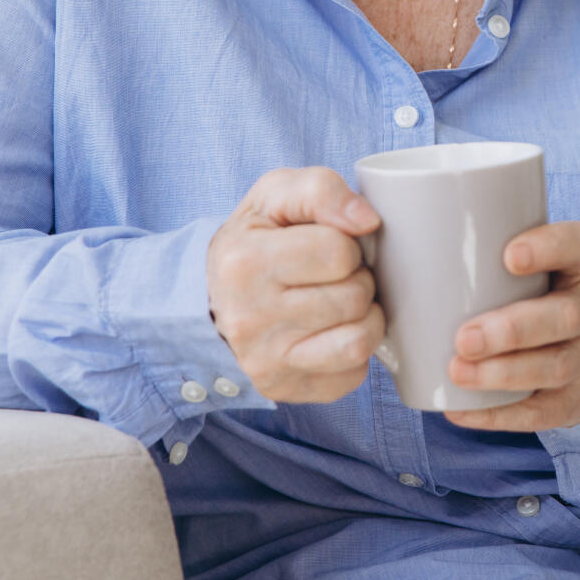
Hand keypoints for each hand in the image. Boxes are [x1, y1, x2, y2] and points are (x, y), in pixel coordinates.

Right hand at [205, 167, 385, 403]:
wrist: (211, 297)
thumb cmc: (253, 240)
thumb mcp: (275, 196)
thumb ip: (322, 190)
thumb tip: (367, 221)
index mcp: (245, 263)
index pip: (338, 252)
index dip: (345, 244)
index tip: (327, 246)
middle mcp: (250, 319)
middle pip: (354, 297)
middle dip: (356, 279)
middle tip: (334, 276)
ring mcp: (266, 362)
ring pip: (359, 341)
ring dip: (364, 317)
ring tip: (341, 302)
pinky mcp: (285, 389)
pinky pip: (353, 374)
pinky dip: (353, 351)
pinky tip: (331, 332)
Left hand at [442, 220, 579, 432]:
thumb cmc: (530, 295)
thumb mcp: (525, 266)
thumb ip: (476, 252)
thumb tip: (383, 239)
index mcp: (575, 266)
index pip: (576, 245)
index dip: (549, 248)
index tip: (509, 256)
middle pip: (565, 316)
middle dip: (513, 329)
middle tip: (464, 338)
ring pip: (556, 366)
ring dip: (504, 372)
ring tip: (457, 372)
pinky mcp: (574, 400)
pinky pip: (542, 411)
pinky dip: (499, 414)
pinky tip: (460, 409)